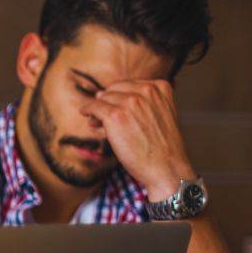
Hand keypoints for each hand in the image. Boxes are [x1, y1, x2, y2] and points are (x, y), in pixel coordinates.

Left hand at [81, 79, 195, 198]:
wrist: (166, 167)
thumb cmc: (161, 147)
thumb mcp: (161, 114)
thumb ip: (143, 103)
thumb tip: (102, 95)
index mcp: (160, 87)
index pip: (129, 85)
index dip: (118, 97)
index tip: (115, 109)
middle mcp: (146, 90)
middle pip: (114, 90)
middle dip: (107, 102)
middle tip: (101, 117)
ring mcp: (131, 102)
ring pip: (103, 98)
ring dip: (97, 110)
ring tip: (95, 122)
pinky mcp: (115, 115)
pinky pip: (94, 106)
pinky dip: (87, 109)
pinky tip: (85, 114)